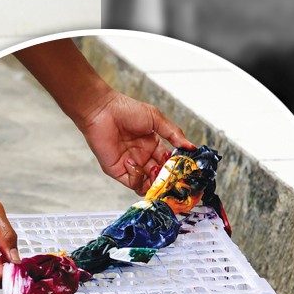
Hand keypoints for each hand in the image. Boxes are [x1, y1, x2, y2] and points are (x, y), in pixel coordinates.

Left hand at [75, 90, 196, 194]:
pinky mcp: (117, 170)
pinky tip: (136, 165)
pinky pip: (132, 182)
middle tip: (172, 179)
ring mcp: (130, 164)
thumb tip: (191, 147)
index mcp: (152, 144)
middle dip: (166, 178)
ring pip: (146, 183)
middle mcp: (142, 156)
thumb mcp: (156, 119)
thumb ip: (174, 134)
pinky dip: (138, 178)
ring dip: (153, 183)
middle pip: (158, 175)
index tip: (183, 170)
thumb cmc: (126, 110)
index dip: (175, 167)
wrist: (102, 111)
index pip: (168, 161)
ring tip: (157, 176)